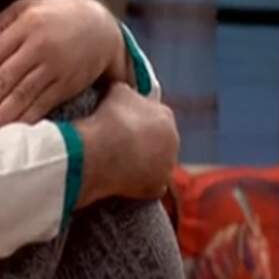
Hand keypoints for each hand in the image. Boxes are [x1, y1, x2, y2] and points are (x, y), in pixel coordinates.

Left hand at [0, 0, 128, 126]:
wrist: (100, 27)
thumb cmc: (55, 18)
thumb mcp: (26, 8)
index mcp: (25, 25)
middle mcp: (39, 46)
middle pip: (5, 79)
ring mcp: (55, 67)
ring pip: (22, 95)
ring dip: (1, 116)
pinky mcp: (68, 84)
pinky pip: (43, 104)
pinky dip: (26, 119)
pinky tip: (12, 130)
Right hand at [73, 82, 177, 205]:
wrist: (105, 150)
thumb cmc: (110, 117)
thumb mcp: (117, 90)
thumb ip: (127, 92)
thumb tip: (125, 93)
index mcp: (166, 115)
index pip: (156, 116)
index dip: (138, 120)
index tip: (123, 124)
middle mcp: (174, 140)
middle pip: (158, 142)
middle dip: (142, 143)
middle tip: (119, 144)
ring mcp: (167, 166)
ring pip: (155, 165)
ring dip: (140, 164)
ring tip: (116, 162)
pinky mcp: (158, 188)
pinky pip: (147, 185)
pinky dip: (136, 184)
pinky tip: (119, 179)